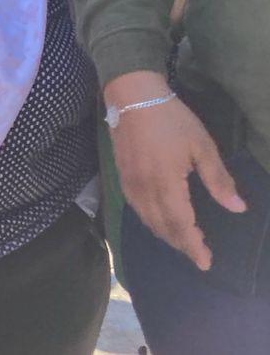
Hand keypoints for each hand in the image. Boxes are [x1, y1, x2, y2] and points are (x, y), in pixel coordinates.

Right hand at [107, 70, 245, 271]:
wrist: (131, 96)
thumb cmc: (171, 119)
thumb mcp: (202, 146)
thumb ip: (219, 180)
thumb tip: (237, 208)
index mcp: (167, 183)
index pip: (181, 224)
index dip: (193, 246)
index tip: (206, 262)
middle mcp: (145, 189)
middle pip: (162, 227)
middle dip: (181, 244)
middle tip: (200, 253)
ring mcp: (130, 184)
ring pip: (147, 220)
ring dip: (166, 235)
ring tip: (184, 240)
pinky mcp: (122, 177)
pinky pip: (136, 209)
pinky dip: (151, 221)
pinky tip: (160, 220)